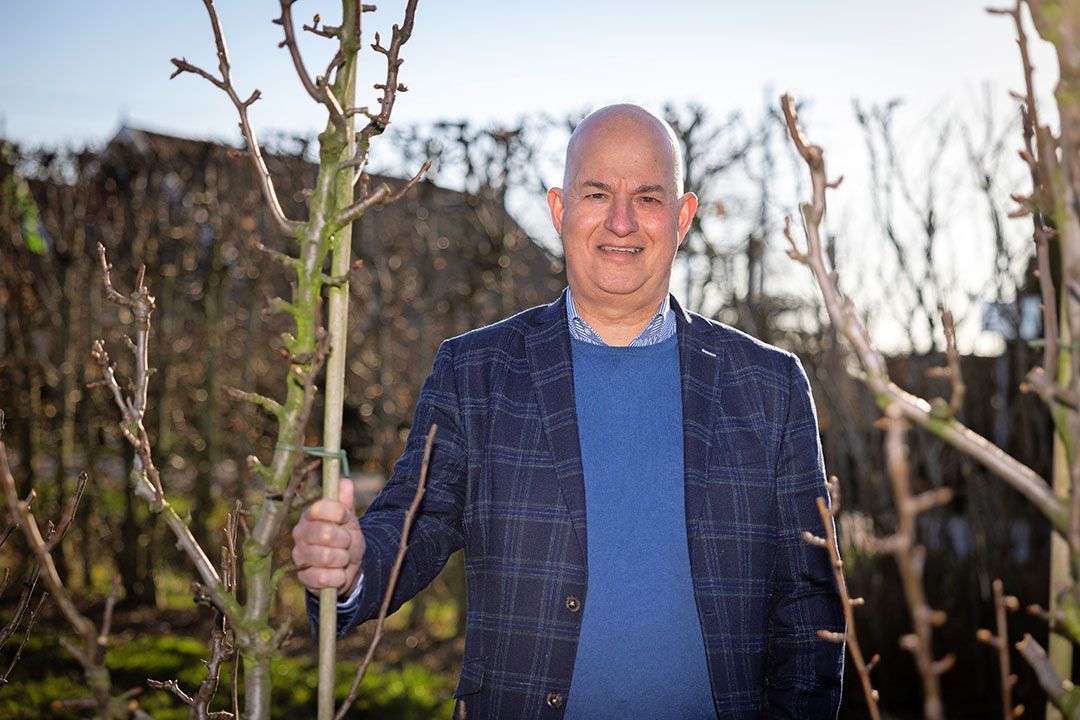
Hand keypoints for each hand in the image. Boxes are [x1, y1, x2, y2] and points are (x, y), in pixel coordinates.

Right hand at [292, 477, 364, 597]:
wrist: (348, 568)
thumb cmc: (345, 539)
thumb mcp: (349, 520)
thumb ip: (346, 502)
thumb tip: (345, 482)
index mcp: (310, 516)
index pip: (319, 508)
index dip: (338, 512)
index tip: (346, 517)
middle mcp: (300, 534)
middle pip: (324, 533)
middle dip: (344, 539)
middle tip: (346, 542)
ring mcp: (299, 556)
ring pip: (327, 556)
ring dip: (343, 559)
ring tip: (342, 558)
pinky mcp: (303, 577)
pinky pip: (324, 578)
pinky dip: (338, 577)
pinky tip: (338, 574)